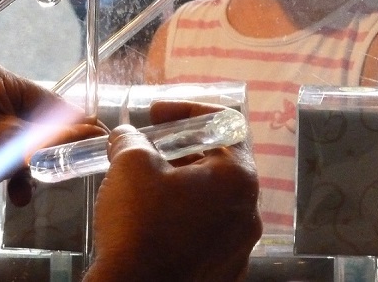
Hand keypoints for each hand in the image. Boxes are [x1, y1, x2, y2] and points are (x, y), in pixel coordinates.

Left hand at [0, 61, 103, 187]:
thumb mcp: (10, 148)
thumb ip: (55, 139)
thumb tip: (93, 132)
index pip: (47, 100)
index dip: (68, 128)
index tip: (88, 145)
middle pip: (32, 121)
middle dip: (39, 153)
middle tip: (48, 175)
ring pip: (15, 138)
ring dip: (22, 166)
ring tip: (20, 191)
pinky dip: (4, 167)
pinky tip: (6, 188)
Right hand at [87, 101, 261, 281]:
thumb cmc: (139, 224)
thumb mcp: (130, 164)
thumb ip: (132, 139)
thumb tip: (127, 137)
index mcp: (239, 179)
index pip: (225, 125)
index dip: (187, 112)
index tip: (156, 115)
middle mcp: (250, 214)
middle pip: (219, 165)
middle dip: (181, 152)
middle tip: (148, 151)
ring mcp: (239, 249)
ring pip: (213, 202)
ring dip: (182, 187)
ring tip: (145, 188)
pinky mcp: (223, 274)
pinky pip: (207, 235)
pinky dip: (184, 221)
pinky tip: (153, 224)